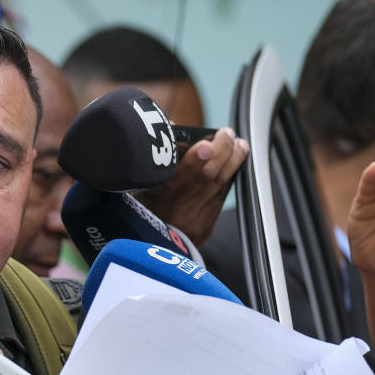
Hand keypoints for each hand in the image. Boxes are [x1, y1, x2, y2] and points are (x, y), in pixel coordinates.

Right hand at [135, 127, 248, 245]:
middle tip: (228, 134)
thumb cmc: (138, 208)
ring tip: (239, 145)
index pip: (177, 178)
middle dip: (222, 152)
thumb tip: (171, 125)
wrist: (143, 249)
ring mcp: (193, 222)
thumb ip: (152, 155)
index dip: (195, 161)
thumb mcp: (135, 185)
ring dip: (232, 162)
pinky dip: (228, 179)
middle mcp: (176, 211)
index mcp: (155, 199)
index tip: (207, 145)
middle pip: (206, 179)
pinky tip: (233, 166)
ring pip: (219, 187)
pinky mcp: (204, 228)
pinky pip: (221, 199)